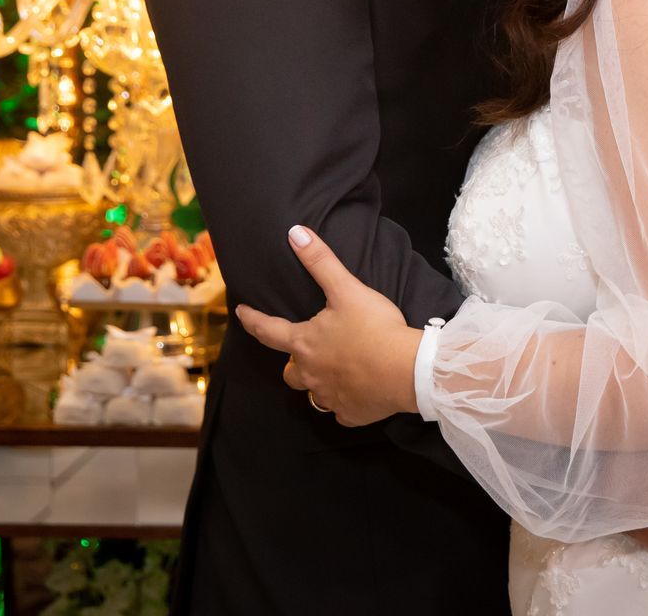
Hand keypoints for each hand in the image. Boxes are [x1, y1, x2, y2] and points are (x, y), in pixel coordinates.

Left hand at [235, 225, 424, 424]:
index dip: (252, 320)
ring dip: (318, 383)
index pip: (268, 331)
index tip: (242, 313)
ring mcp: (330, 397)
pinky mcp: (351, 414)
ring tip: (334, 371)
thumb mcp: (347, 289)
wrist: (406, 370)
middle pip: (290, 372)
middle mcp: (310, 373)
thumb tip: (294, 232)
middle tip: (305, 353)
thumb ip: (320, 261)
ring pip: (314, 393)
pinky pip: (340, 410)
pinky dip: (344, 402)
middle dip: (294, 362)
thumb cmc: (374, 328)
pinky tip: (357, 394)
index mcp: (305, 343)